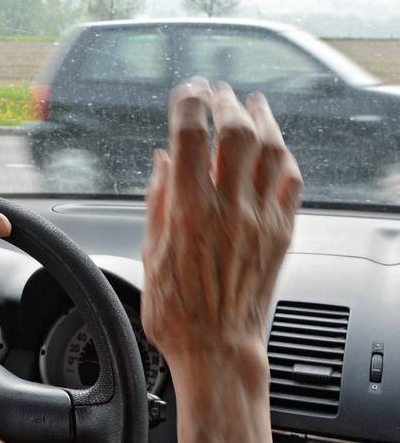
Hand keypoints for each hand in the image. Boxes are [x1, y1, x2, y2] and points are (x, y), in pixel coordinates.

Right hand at [141, 79, 302, 442]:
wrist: (218, 350)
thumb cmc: (177, 312)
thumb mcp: (149, 253)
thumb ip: (157, 201)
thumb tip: (162, 162)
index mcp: (187, 210)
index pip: (190, 135)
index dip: (188, 103)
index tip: (185, 92)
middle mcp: (228, 208)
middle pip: (235, 132)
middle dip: (225, 102)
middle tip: (216, 92)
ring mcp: (260, 220)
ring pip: (271, 150)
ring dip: (262, 119)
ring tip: (253, 104)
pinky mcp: (281, 235)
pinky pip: (291, 183)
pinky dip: (283, 157)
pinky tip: (276, 149)